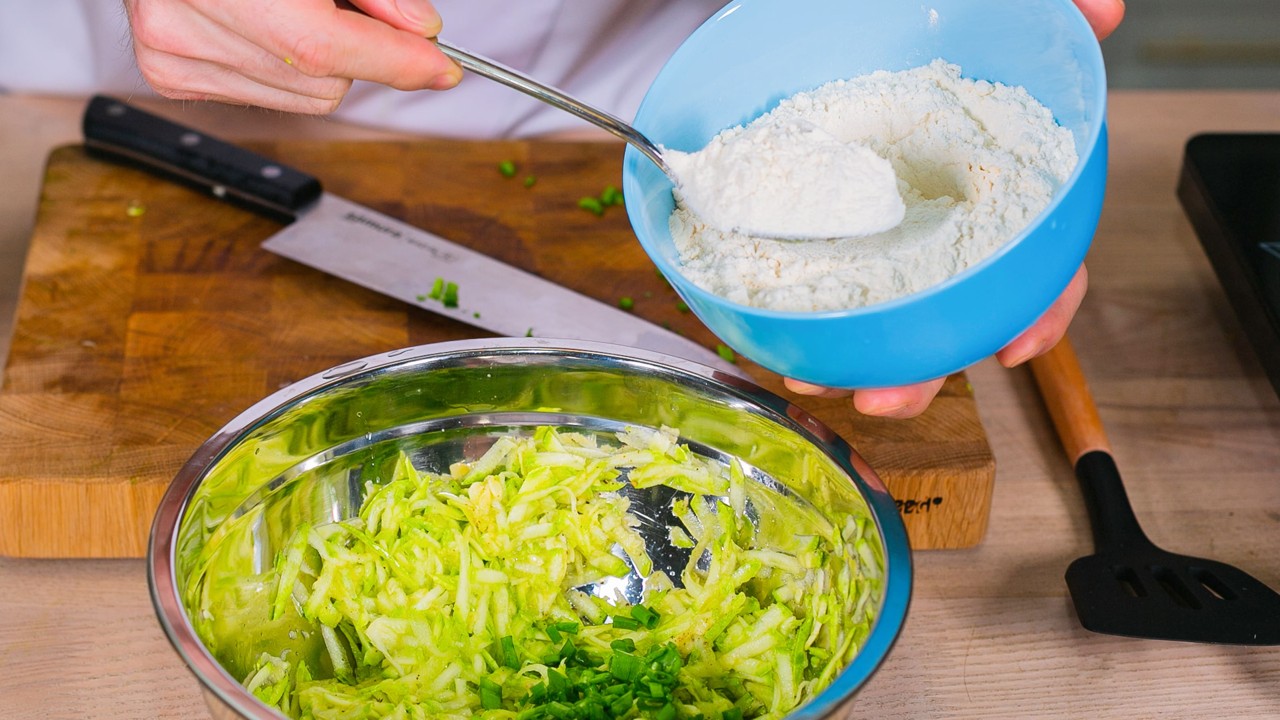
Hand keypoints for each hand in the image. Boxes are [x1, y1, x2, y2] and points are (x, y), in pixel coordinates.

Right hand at [124, 0, 460, 113]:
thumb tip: (420, 30)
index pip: (322, 46)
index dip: (393, 60)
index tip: (440, 66)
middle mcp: (178, 19)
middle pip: (322, 81)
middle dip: (356, 47)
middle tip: (342, 2)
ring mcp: (170, 54)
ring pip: (303, 97)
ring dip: (321, 59)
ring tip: (290, 1)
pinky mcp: (170, 75)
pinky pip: (267, 96)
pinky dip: (284, 65)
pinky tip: (263, 21)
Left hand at [786, 0, 1123, 417]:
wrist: (830, 9)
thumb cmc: (918, 19)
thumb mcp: (990, 7)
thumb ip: (1045, 8)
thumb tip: (1102, 11)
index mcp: (987, 180)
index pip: (1038, 258)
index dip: (1040, 308)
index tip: (1018, 348)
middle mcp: (936, 213)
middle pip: (948, 310)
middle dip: (922, 369)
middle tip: (884, 398)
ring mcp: (877, 223)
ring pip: (880, 313)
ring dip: (851, 359)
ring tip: (812, 378)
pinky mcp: (815, 219)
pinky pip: (813, 283)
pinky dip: (797, 318)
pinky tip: (774, 336)